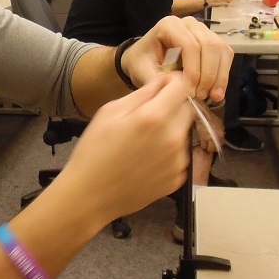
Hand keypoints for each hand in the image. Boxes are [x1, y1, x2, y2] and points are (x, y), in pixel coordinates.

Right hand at [58, 75, 191, 219]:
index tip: (161, 87)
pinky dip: (170, 153)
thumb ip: (142, 93)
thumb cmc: (94, 151)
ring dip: (172, 130)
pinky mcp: (179, 179)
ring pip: (185, 133)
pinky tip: (147, 160)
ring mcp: (179, 161)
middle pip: (188, 109)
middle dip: (173, 106)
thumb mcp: (110, 112)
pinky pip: (181, 155)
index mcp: (154, 117)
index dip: (172, 82)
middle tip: (149, 116)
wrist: (90, 196)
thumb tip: (163, 82)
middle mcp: (174, 138)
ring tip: (145, 142)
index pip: (182, 85)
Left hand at [121, 16, 234, 102]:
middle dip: (208, 74)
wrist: (145, 58)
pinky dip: (223, 74)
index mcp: (169, 25)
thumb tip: (183, 88)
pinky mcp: (212, 41)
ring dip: (219, 76)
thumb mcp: (142, 72)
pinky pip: (225, 54)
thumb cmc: (141, 63)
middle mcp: (189, 23)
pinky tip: (217, 91)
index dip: (194, 69)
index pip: (190, 45)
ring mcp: (203, 30)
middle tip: (202, 96)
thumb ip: (159, 80)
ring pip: (221, 49)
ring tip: (212, 97)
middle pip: (209, 46)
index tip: (191, 91)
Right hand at [192, 103, 224, 153]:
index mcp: (221, 135)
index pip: (221, 144)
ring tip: (206, 145)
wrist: (203, 116)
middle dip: (213, 148)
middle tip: (210, 146)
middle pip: (215, 149)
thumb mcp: (220, 123)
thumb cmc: (211, 118)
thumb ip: (222, 130)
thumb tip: (222, 134)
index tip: (215, 144)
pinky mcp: (203, 139)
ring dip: (207, 148)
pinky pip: (203, 146)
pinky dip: (203, 145)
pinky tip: (202, 143)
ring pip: (209, 149)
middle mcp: (217, 139)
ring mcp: (210, 139)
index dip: (218, 145)